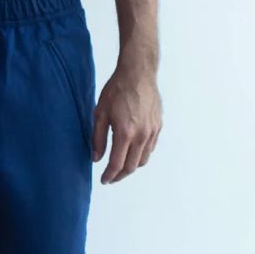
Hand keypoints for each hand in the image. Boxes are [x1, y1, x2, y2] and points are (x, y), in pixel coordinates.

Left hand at [92, 58, 161, 183]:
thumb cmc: (117, 90)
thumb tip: (96, 158)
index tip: (104, 180)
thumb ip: (97, 138)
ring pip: (143, 159)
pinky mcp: (158, 126)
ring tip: (121, 166)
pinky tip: (132, 152)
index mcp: (125, 133)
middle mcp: (142, 135)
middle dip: (120, 175)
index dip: (109, 175)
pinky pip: (150, 148)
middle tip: (111, 177)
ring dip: (132, 166)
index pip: (117, 164)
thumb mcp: (100, 113)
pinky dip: (141, 155)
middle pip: (132, 166)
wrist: (138, 73)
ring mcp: (152, 131)